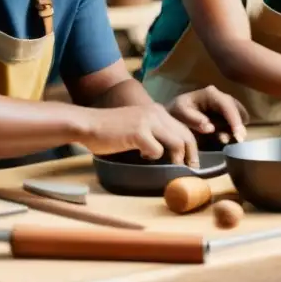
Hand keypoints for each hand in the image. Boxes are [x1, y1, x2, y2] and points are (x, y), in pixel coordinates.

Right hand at [78, 103, 201, 166]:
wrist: (88, 124)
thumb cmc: (111, 129)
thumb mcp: (138, 125)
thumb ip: (154, 133)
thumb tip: (171, 152)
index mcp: (158, 111)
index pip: (184, 128)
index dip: (191, 146)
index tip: (192, 162)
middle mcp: (157, 113)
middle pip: (186, 136)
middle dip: (191, 155)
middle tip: (190, 170)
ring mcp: (148, 121)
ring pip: (177, 143)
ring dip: (176, 159)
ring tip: (171, 167)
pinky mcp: (138, 132)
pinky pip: (157, 150)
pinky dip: (153, 158)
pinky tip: (141, 156)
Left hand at [166, 86, 248, 144]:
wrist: (171, 116)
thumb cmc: (174, 113)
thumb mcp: (179, 113)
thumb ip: (193, 119)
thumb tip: (211, 127)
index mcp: (210, 94)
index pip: (227, 104)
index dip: (234, 119)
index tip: (237, 135)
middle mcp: (220, 97)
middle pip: (236, 109)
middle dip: (239, 125)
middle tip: (239, 141)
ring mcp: (224, 105)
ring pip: (239, 115)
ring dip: (237, 128)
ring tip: (234, 141)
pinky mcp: (225, 114)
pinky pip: (235, 121)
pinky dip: (235, 130)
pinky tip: (230, 138)